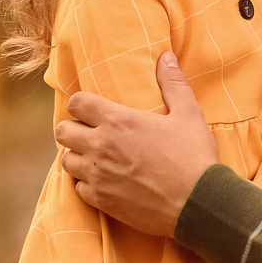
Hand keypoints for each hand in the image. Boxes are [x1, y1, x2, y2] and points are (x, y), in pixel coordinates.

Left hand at [56, 51, 218, 236]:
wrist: (198, 204)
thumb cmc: (194, 157)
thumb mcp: (188, 114)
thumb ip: (173, 84)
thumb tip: (166, 57)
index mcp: (118, 121)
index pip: (76, 103)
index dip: (81, 104)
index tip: (92, 109)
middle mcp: (101, 147)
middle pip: (62, 131)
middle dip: (73, 129)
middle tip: (90, 132)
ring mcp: (99, 176)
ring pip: (66, 161)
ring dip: (78, 157)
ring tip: (95, 157)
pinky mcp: (102, 201)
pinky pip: (78, 189)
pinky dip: (87, 184)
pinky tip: (104, 181)